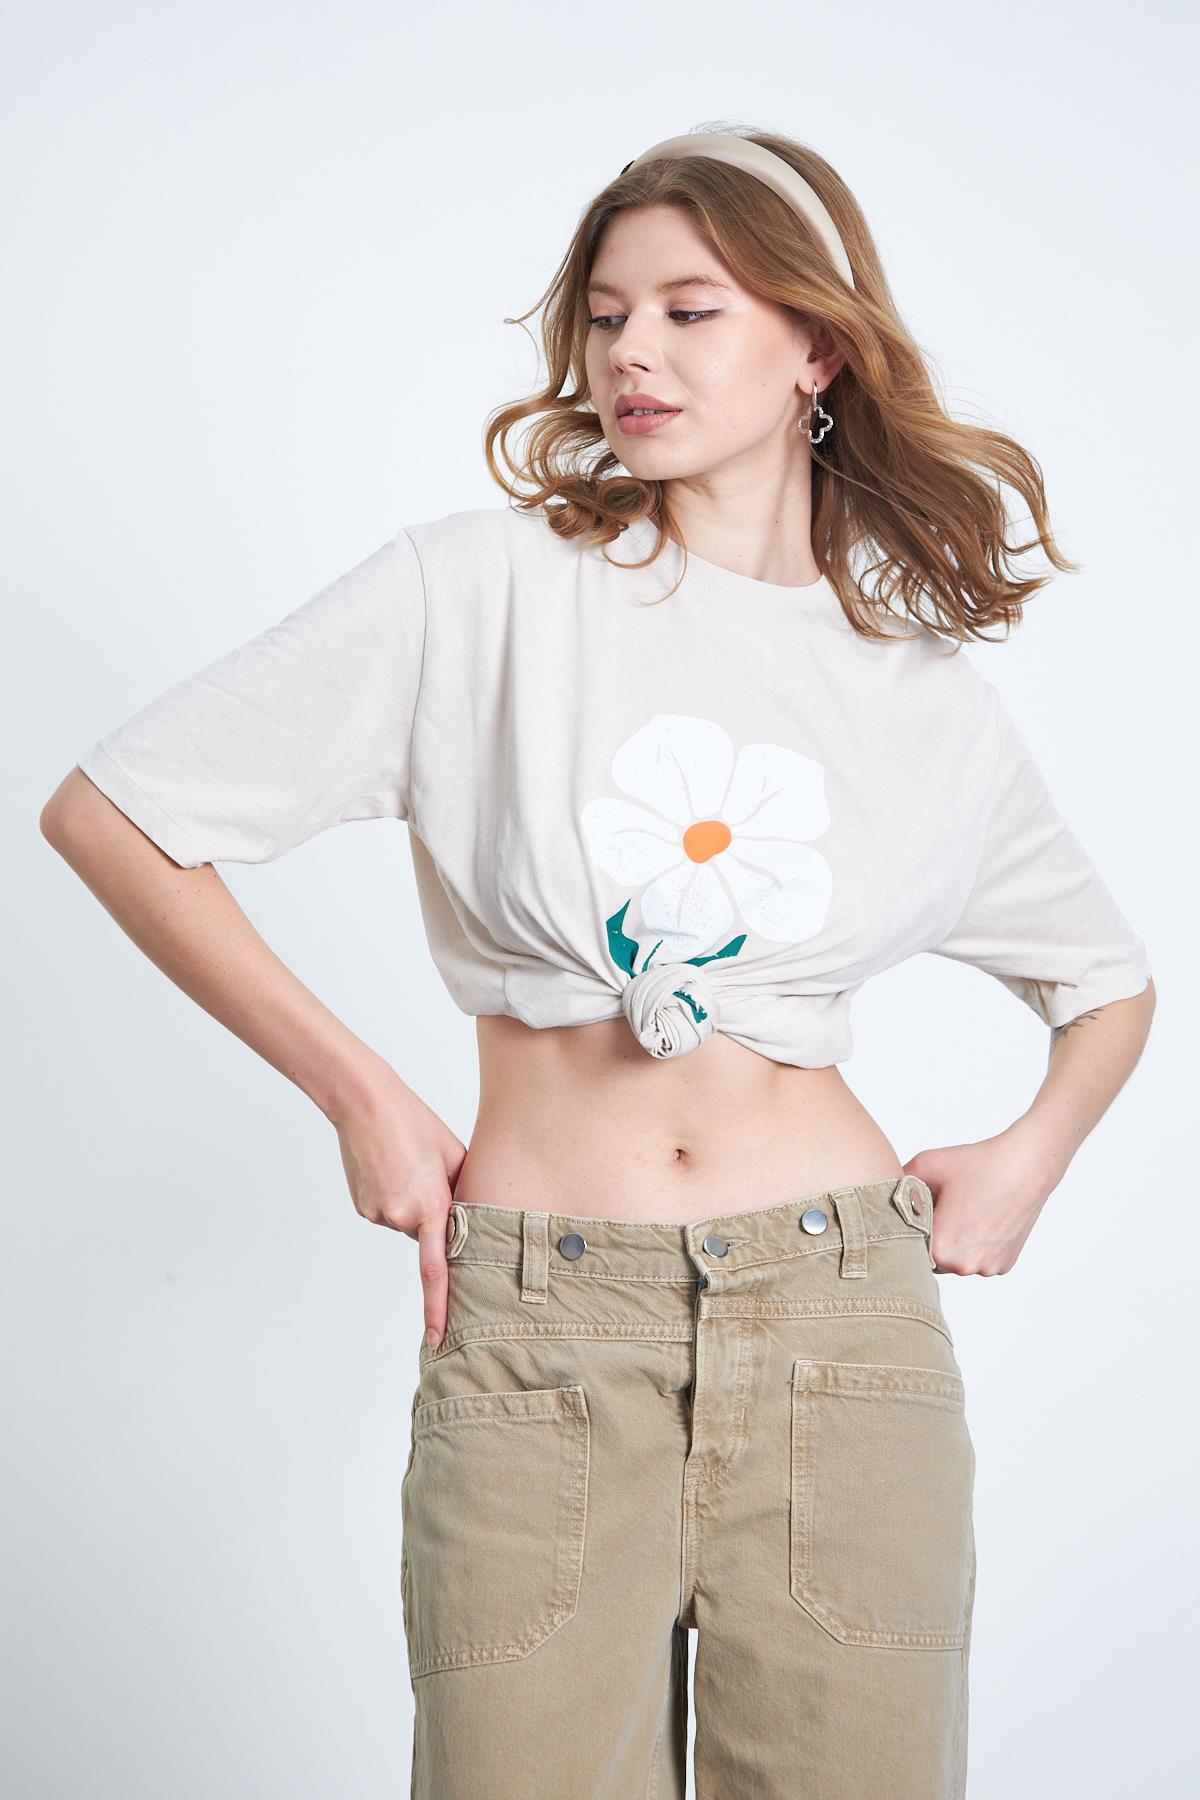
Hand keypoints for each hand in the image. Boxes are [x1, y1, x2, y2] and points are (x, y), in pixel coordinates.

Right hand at [332, 1074, 466, 1347]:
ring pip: (407, 1223)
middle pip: (428, 1237)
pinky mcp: (363, 1206)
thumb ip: (464, 1195)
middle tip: (428, 1180)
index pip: (437, 1272)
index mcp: (432, 1206)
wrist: (364, 1103)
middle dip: (434, 1219)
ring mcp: (379, 1213)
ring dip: (414, 1205)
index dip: (438, 1309)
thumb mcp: (455, 1156)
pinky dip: (394, 1197)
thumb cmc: (415, 1123)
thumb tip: (472, 1220)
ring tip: (407, 1166)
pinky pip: (389, 1212)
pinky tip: (390, 1169)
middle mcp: (402, 1217)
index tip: (436, 1339)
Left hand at [901, 1127, 1057, 1275]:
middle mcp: (964, 1267)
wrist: (1027, 1164)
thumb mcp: (925, 1165)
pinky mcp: (1004, 1266)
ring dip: (953, 1244)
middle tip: (940, 1208)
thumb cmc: (977, 1163)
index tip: (912, 1212)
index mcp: (941, 1249)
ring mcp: (987, 1269)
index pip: (908, 1249)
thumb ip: (894, 1184)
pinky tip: (981, 1219)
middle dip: (930, 1237)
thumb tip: (874, 1194)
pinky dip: (975, 1246)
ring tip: (964, 1211)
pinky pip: (978, 1260)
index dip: (907, 1230)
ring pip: (955, 1262)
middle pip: (931, 1259)